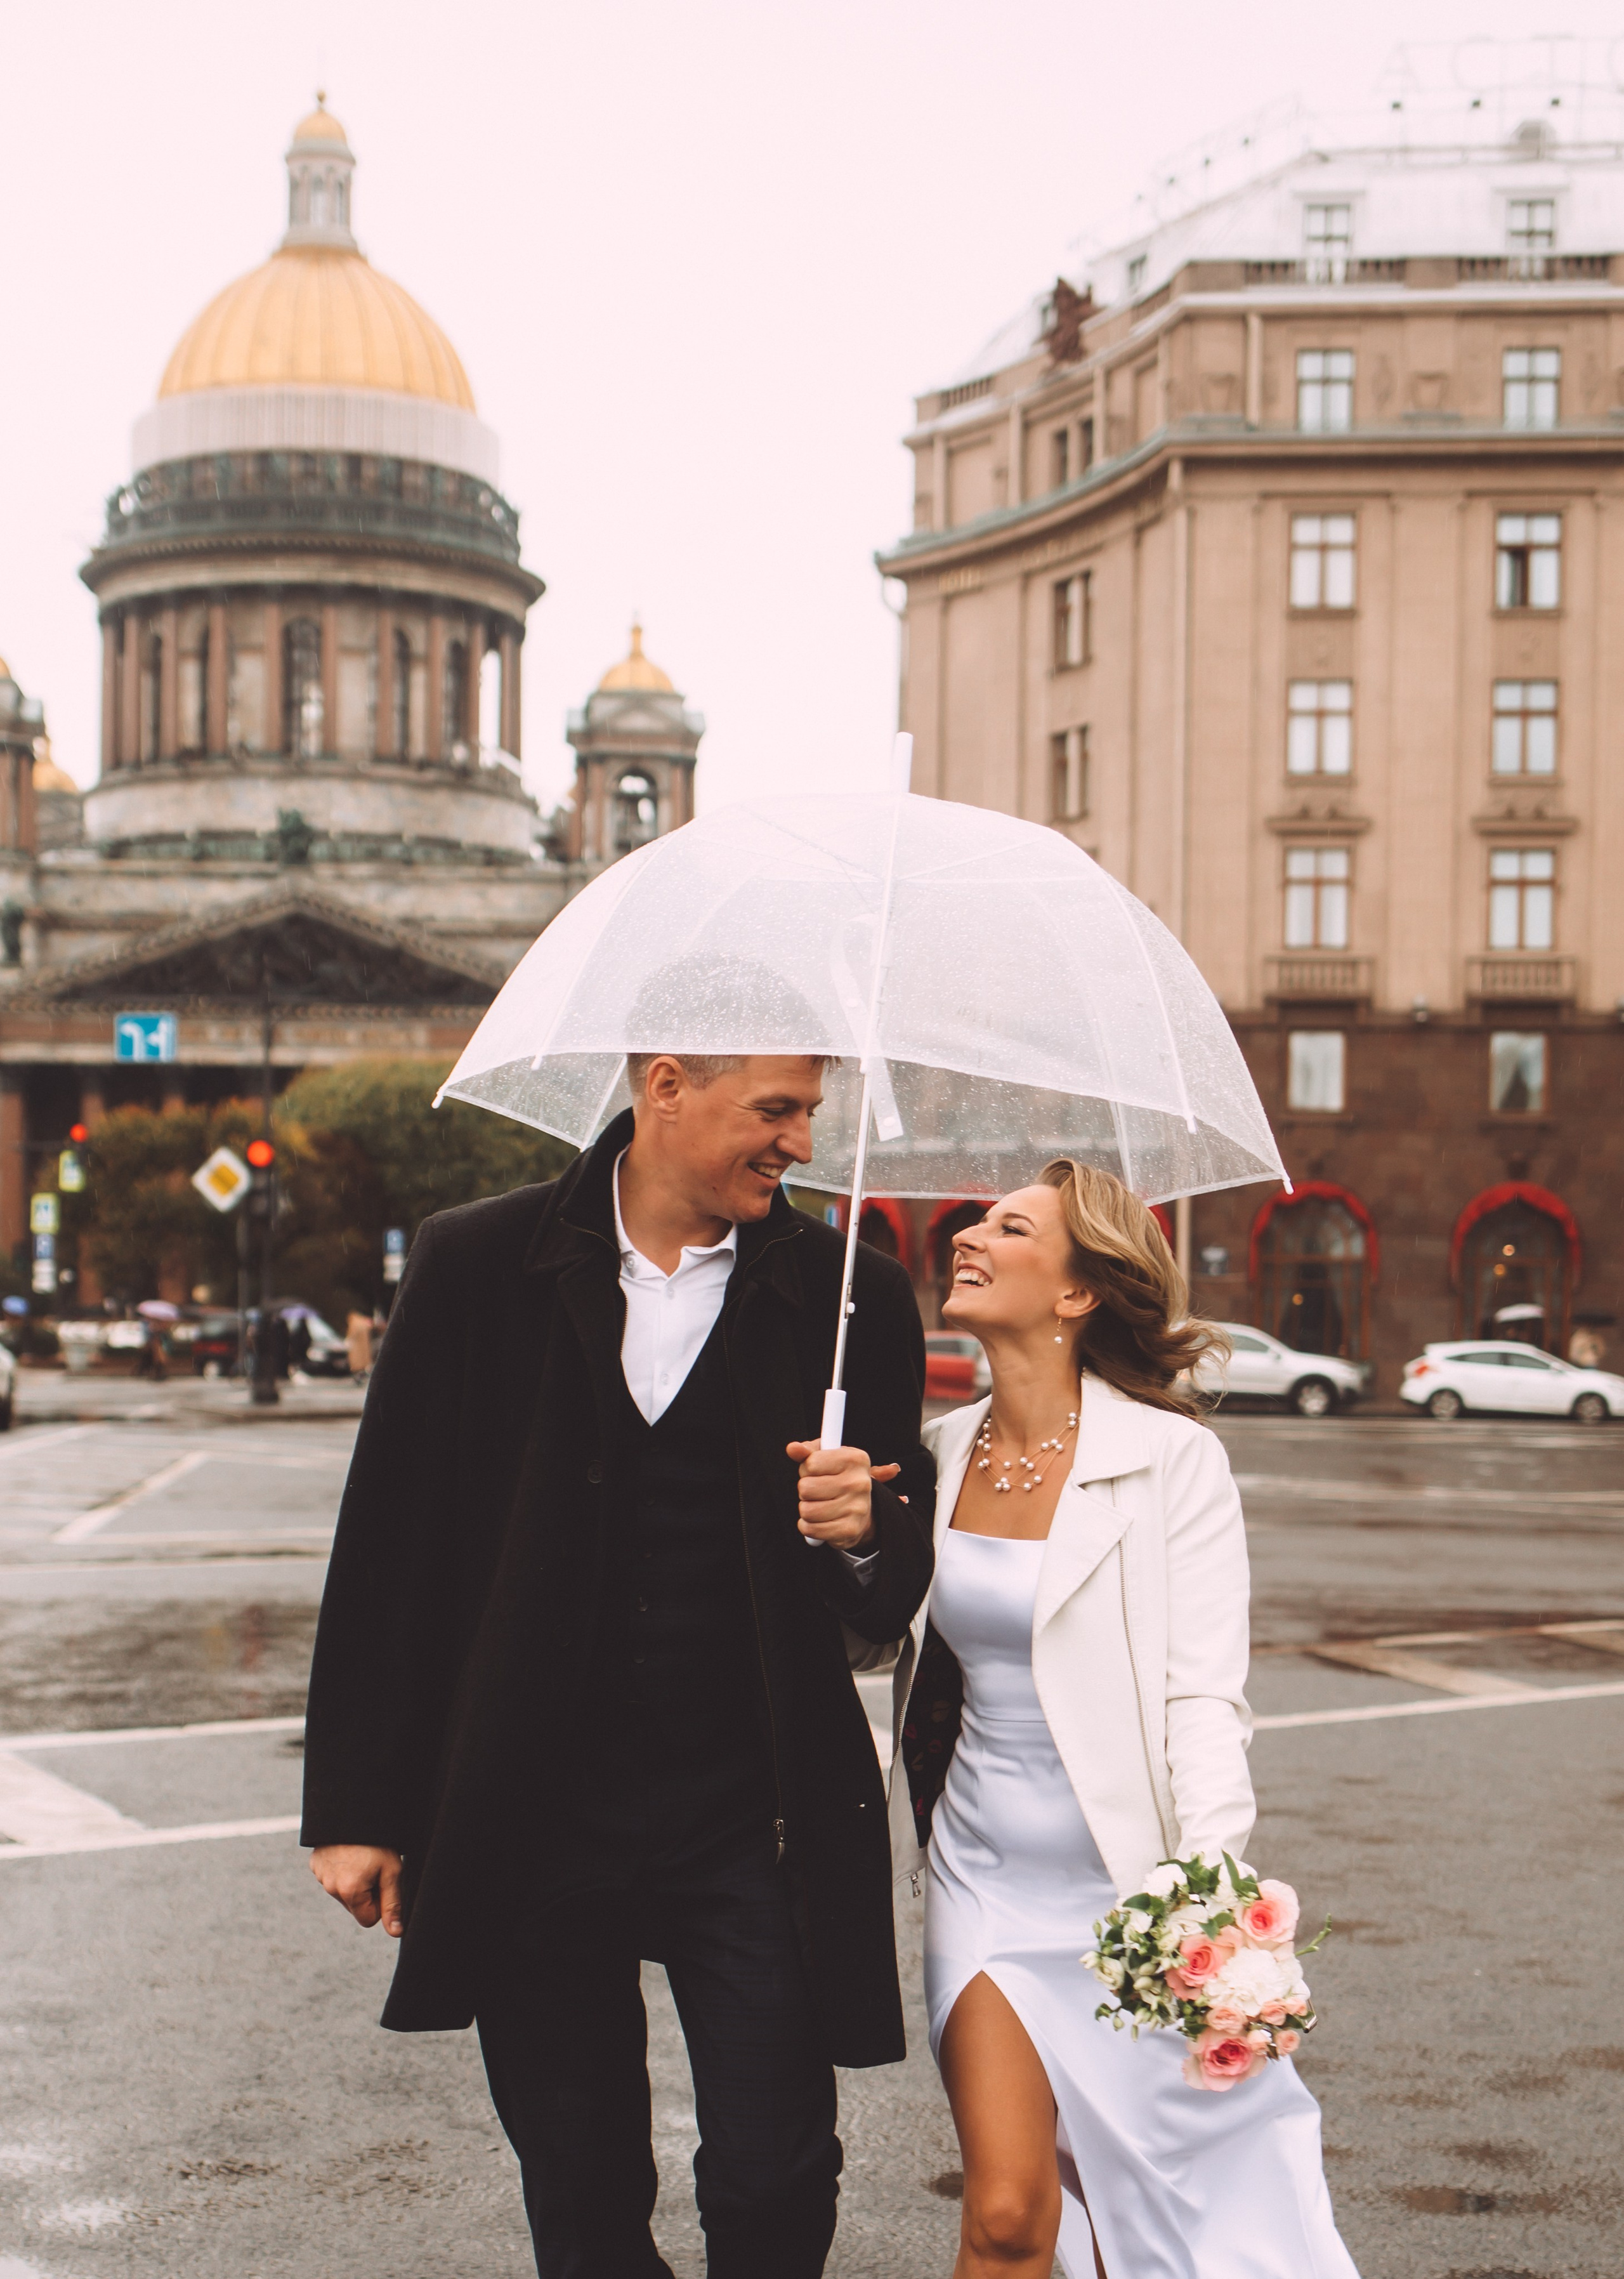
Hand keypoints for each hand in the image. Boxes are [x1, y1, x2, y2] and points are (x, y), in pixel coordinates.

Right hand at [311, 1843, 403, 1936]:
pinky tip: (348, 1853)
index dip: (380, 1903)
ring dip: (353, 1882)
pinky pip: (331, 1878)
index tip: (383, 1882)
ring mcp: (320, 1876)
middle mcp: (330, 1887)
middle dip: (366, 1893)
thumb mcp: (391, 1871)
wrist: (354, 1810)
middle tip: (373, 1867)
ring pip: (343, 1893)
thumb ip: (392, 1904)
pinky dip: (340, 1871)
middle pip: (355, 1906)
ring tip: (361, 1858)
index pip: (368, 1919)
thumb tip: (396, 1932)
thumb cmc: (377, 1841)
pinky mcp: (314, 1864)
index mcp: (349, 1891)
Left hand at [785, 1440, 901, 1549]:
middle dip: (805, 1490)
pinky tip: (819, 1520)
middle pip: (806, 1488)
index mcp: (855, 1459)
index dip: (806, 1468)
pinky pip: (811, 1529)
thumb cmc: (839, 1477)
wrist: (862, 1508)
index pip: (811, 1463)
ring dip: (806, 1509)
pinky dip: (808, 1526)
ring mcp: (857, 1508)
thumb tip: (793, 1448)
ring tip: (818, 1504)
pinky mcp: (850, 1530)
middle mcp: (859, 1483)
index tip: (816, 1472)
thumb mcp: (826, 1456)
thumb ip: (808, 1451)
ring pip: (806, 1511)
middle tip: (817, 1490)